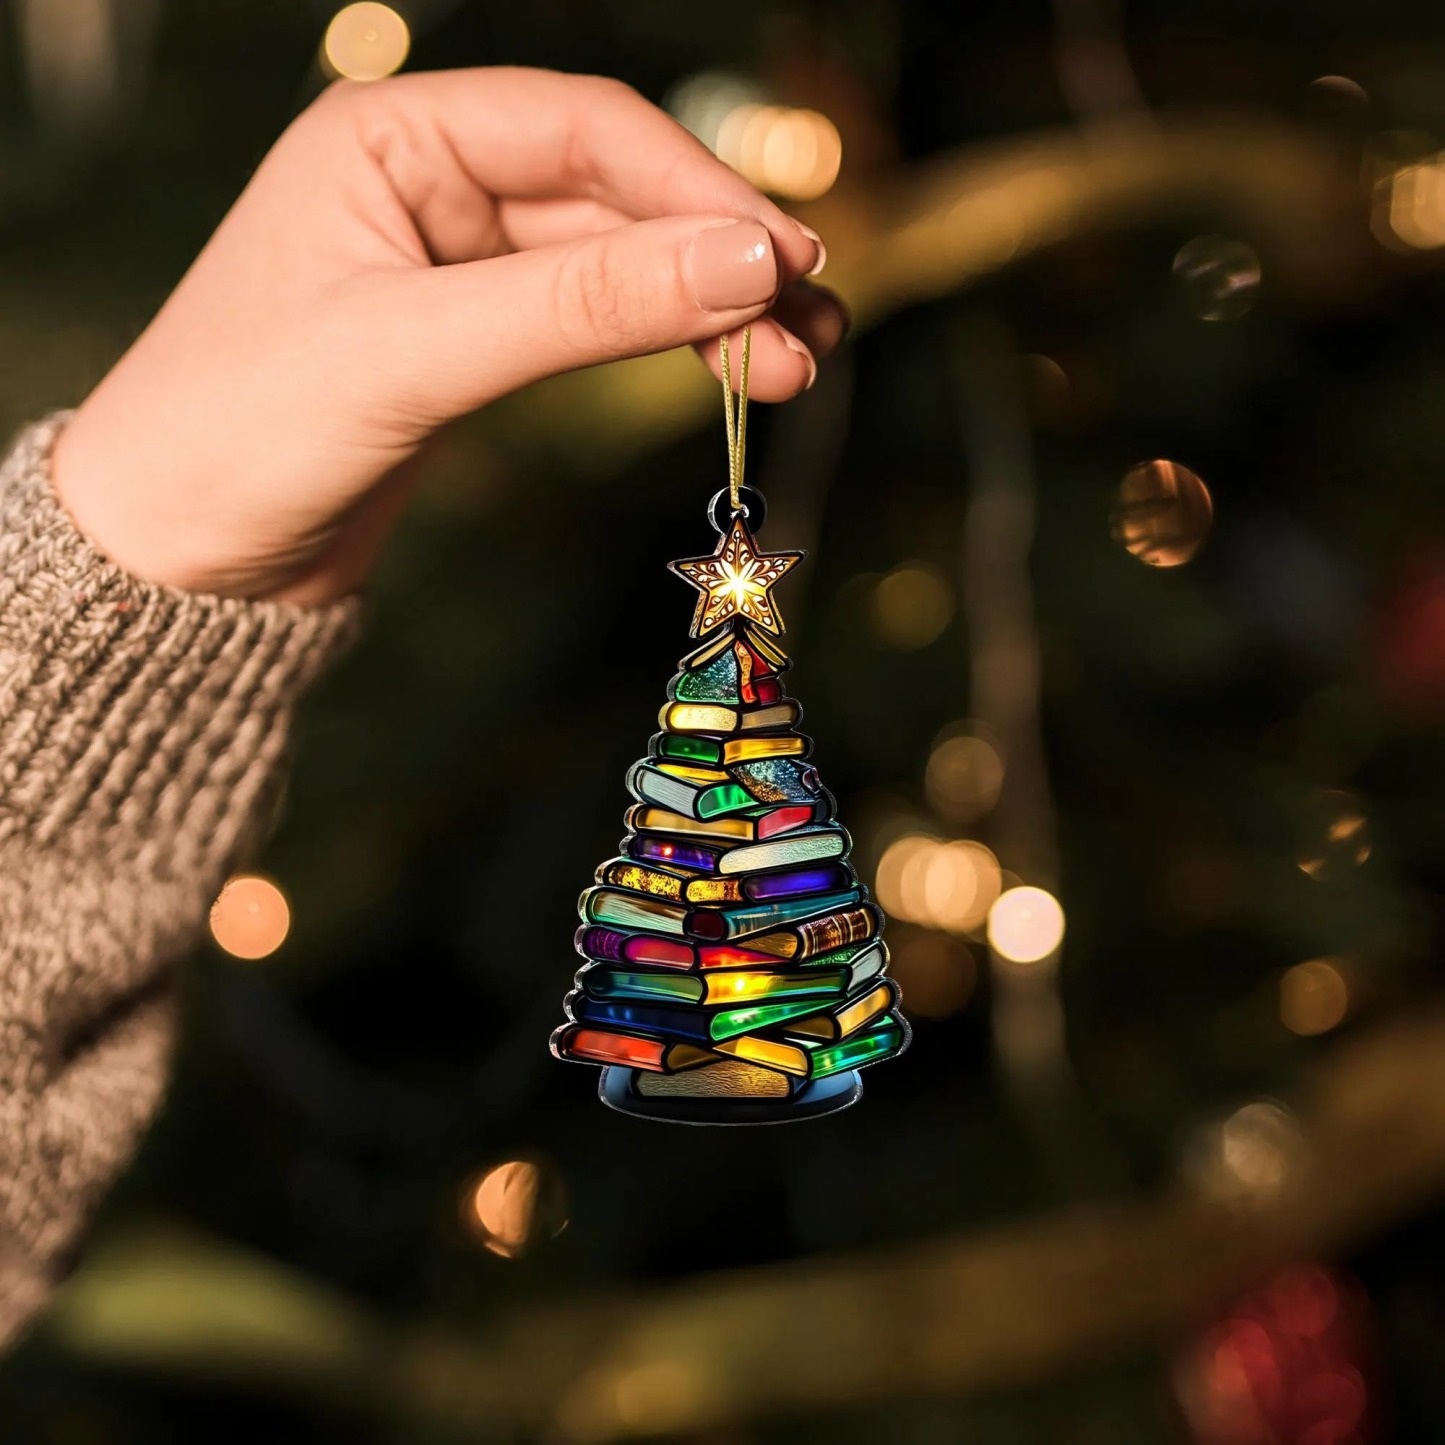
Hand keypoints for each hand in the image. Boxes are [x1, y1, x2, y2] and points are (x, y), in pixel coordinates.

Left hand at [53, 68, 847, 603]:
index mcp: (393, 136)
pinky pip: (594, 324)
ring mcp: (459, 265)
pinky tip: (728, 370)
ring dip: (710, 307)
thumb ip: (583, 305)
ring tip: (798, 361)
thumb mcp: (416, 354)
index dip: (698, 191)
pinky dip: (663, 346)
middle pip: (618, 197)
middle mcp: (433, 183)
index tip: (786, 257)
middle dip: (720, 258)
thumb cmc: (240, 433)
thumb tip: (747, 261)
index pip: (587, 131)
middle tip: (815, 322)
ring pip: (618, 264)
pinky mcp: (476, 342)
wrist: (176, 561)